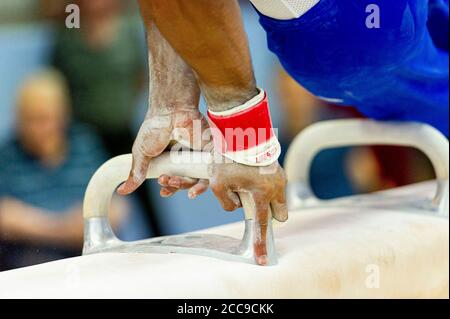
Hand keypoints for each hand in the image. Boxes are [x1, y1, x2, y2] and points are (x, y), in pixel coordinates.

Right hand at [117, 18, 209, 195]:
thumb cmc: (156, 123)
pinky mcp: (210, 147)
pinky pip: (213, 166)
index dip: (172, 188)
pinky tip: (202, 185)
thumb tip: (124, 190)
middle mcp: (187, 157)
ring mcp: (199, 152)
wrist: (173, 105)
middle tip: (175, 189)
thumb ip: (136, 169)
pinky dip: (208, 177)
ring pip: (201, 175)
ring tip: (185, 186)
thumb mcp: (142, 150)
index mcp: (172, 158)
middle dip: (182, 187)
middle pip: (189, 180)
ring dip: (193, 185)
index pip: (173, 179)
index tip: (168, 191)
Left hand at [157, 153, 287, 265]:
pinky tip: (250, 175)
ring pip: (278, 198)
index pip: (262, 225)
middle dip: (269, 215)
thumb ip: (227, 203)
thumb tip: (236, 206)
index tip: (263, 260)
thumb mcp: (217, 184)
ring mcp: (280, 176)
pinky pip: (275, 184)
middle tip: (254, 206)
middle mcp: (276, 187)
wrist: (239, 129)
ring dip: (266, 199)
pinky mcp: (278, 166)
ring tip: (247, 186)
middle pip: (280, 213)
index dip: (260, 244)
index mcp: (263, 194)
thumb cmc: (227, 157)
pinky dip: (265, 186)